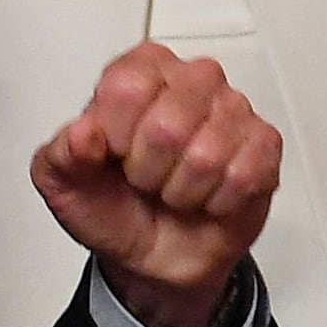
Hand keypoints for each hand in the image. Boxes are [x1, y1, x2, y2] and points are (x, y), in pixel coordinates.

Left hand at [30, 41, 280, 326]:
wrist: (153, 255)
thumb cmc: (113, 207)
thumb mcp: (65, 184)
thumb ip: (62, 155)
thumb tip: (83, 134)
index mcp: (138, 71)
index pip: (126, 88)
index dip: (116, 138)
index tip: (112, 156)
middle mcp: (189, 80)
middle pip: (169, 124)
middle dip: (149, 171)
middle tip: (145, 178)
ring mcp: (233, 109)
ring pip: (207, 155)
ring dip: (182, 191)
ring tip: (175, 188)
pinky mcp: (264, 145)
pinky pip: (243, 176)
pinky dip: (217, 202)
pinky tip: (207, 197)